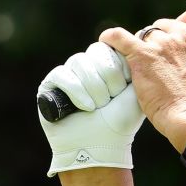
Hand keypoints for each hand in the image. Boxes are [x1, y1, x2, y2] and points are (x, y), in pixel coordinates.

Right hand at [38, 42, 145, 176]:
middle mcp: (87, 66)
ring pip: (80, 62)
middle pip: (95, 51)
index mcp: (107, 65)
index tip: (125, 86)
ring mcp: (68, 74)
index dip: (118, 66)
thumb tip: (131, 40)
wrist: (101, 145)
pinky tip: (85, 107)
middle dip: (108, 78)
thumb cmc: (121, 121)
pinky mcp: (50, 85)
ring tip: (98, 106)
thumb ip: (136, 64)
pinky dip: (77, 91)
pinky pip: (62, 74)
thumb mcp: (136, 90)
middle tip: (111, 99)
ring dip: (94, 87)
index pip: (110, 46)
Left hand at [100, 4, 185, 151]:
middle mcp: (185, 34)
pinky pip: (118, 37)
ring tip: (142, 67)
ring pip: (145, 35)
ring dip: (142, 47)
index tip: (180, 33)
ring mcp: (162, 43)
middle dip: (161, 38)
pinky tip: (107, 42)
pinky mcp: (141, 54)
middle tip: (159, 61)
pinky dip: (111, 38)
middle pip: (165, 24)